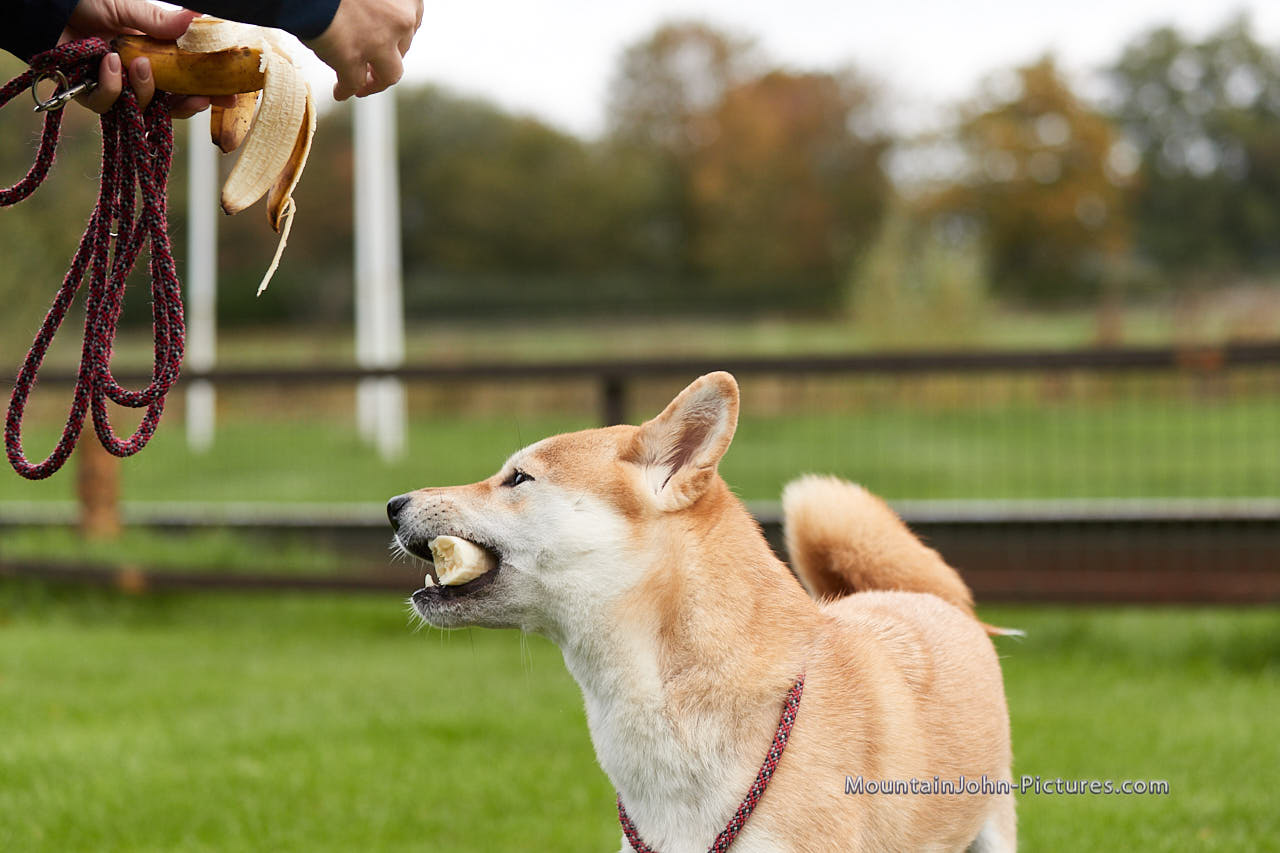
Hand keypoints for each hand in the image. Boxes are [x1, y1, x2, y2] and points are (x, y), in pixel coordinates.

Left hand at [58, 0, 232, 117]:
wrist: (48, 9)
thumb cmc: (87, 3)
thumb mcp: (130, 8)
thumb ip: (162, 21)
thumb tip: (198, 17)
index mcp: (154, 55)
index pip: (188, 80)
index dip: (209, 92)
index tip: (229, 98)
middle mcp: (138, 76)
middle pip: (172, 105)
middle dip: (187, 105)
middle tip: (198, 98)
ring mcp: (117, 89)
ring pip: (145, 108)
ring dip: (146, 88)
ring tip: (137, 63)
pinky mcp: (92, 97)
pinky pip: (111, 105)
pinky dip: (113, 86)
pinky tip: (107, 63)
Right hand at [306, 0, 423, 100]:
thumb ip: (376, 1)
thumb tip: (368, 17)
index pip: (412, 21)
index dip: (398, 35)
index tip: (389, 41)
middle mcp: (401, 19)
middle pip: (401, 48)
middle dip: (387, 56)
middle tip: (372, 63)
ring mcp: (380, 41)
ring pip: (389, 75)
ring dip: (377, 83)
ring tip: (363, 87)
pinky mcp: (352, 57)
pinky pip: (353, 82)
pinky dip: (346, 90)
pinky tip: (340, 92)